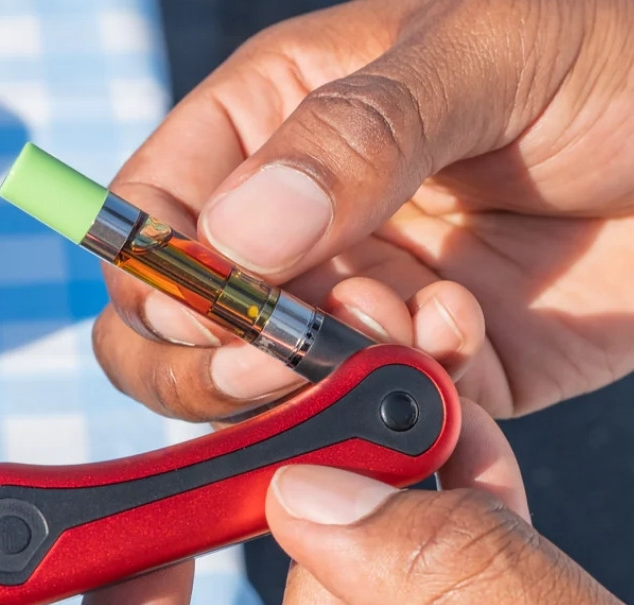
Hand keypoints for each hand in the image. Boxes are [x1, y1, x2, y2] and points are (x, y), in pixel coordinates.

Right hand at [93, 0, 633, 420]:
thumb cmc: (616, 53)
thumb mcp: (485, 52)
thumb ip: (355, 135)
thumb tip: (235, 240)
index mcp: (272, 130)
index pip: (150, 222)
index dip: (155, 280)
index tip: (216, 308)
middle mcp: (296, 230)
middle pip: (178, 332)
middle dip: (212, 364)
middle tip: (280, 359)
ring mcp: (351, 308)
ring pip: (268, 393)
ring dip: (322, 381)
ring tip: (415, 319)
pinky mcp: (418, 372)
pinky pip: (369, 420)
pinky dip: (403, 402)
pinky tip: (465, 335)